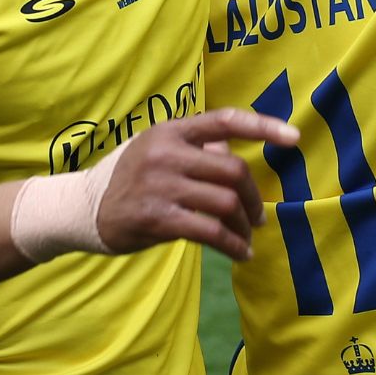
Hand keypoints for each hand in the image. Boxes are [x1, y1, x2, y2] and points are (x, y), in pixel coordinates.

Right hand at [96, 109, 297, 261]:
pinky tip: (240, 253)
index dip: (263, 127)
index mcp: (171, 131)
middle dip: (253, 198)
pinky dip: (233, 246)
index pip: (225, 121)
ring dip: (243, 226)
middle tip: (257, 218)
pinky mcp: (157, 218)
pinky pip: (210, 232)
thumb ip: (194, 148)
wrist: (81, 208)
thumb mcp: (155, 149)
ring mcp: (161, 185)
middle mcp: (167, 153)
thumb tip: (231, 153)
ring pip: (225, 203)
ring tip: (246, 238)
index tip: (293, 138)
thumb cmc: (126, 178)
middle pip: (233, 171)